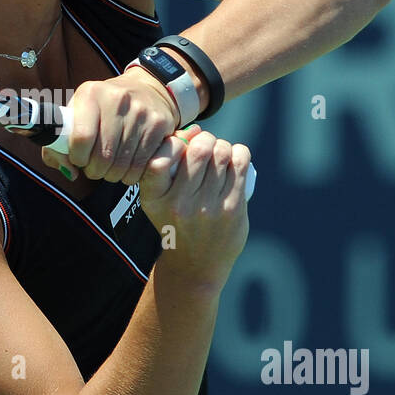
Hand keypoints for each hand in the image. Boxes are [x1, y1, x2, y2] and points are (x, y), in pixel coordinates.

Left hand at [40, 68, 180, 184]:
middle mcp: (117, 99)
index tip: (79, 159)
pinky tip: (127, 167)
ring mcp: (141, 112)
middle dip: (95, 170)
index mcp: (91, 93)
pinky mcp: (159, 125)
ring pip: (122, 164)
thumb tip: (69, 172)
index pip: (81, 137)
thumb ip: (61, 143)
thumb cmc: (104, 108)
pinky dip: (131, 174)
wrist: (147, 90)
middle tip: (95, 168)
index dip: (77, 157)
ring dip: (112, 174)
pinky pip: (141, 164)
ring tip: (110, 168)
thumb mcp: (80, 113)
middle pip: (103, 155)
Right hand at [138, 125, 251, 283]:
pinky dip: (238, 153)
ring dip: (222, 147)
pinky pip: (239, 163)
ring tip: (219, 156)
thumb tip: (197, 130)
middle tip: (205, 148)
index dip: (174, 142)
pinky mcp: (232, 209)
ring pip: (222, 153)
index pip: (160, 157)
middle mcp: (179, 203)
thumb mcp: (158, 199)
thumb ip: (168, 165)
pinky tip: (234, 159)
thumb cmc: (176, 222)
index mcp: (154, 198)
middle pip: (199, 149)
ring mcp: (208, 207)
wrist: (195, 264)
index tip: (180, 147)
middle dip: (205, 140)